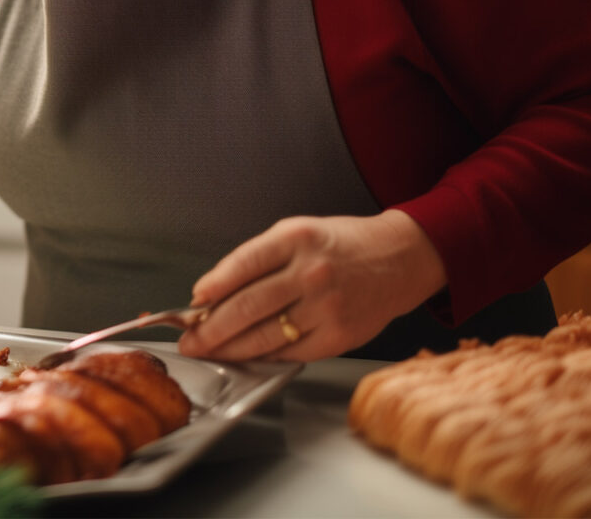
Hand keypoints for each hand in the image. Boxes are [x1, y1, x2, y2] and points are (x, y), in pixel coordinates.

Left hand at [176, 210, 446, 361]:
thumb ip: (258, 259)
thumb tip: (214, 294)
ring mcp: (327, 307)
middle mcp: (311, 273)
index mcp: (296, 239)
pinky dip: (262, 356)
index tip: (193, 303)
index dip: (212, 287)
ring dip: (229, 348)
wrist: (401, 260)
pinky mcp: (340, 337)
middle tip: (189, 340)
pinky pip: (289, 352)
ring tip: (208, 351)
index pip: (242, 264)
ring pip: (265, 335)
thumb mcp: (297, 233)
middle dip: (210, 329)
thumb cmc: (340, 245)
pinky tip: (246, 356)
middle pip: (247, 306)